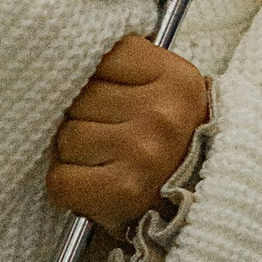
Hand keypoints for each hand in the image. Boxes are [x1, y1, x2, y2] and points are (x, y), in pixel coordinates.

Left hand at [46, 37, 210, 234]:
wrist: (200, 203)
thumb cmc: (169, 144)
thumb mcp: (163, 91)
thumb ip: (122, 67)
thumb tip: (61, 62)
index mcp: (175, 78)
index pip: (100, 57)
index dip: (95, 80)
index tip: (112, 99)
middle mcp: (162, 114)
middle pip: (78, 98)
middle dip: (83, 118)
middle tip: (111, 137)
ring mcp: (143, 153)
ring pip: (66, 138)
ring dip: (74, 155)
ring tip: (106, 162)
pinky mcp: (122, 191)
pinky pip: (61, 179)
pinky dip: (69, 187)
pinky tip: (95, 186)